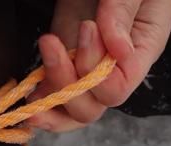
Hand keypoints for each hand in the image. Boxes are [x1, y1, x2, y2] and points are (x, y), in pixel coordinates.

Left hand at [28, 0, 170, 131]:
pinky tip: (29, 92)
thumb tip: (117, 51)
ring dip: (51, 96)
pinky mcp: (64, 56)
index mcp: (141, 50)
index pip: (119, 88)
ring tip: (34, 79)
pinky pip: (56, 92)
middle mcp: (114, 67)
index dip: (98, 75)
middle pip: (93, 107)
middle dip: (69, 85)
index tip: (87, 28)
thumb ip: (123, 12)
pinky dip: (42, 97)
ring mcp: (86, 64)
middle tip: (54, 41)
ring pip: (73, 108)